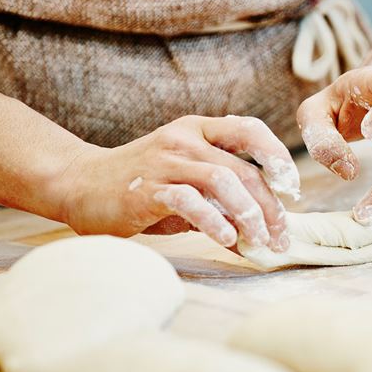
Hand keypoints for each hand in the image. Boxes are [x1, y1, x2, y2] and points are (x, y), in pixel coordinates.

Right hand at [56, 115, 298, 251]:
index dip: (278, 157)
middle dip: (270, 205)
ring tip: (259, 241)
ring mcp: (165, 161)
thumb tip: (261, 232)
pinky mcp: (146, 187)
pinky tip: (226, 239)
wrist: (78, 185)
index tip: (293, 189)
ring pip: (223, 180)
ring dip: (249, 215)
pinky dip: (213, 221)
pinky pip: (189, 200)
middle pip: (243, 168)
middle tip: (280, 235)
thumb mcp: (187, 185)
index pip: (250, 130)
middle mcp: (185, 139)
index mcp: (199, 130)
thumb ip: (222, 200)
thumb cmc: (141, 187)